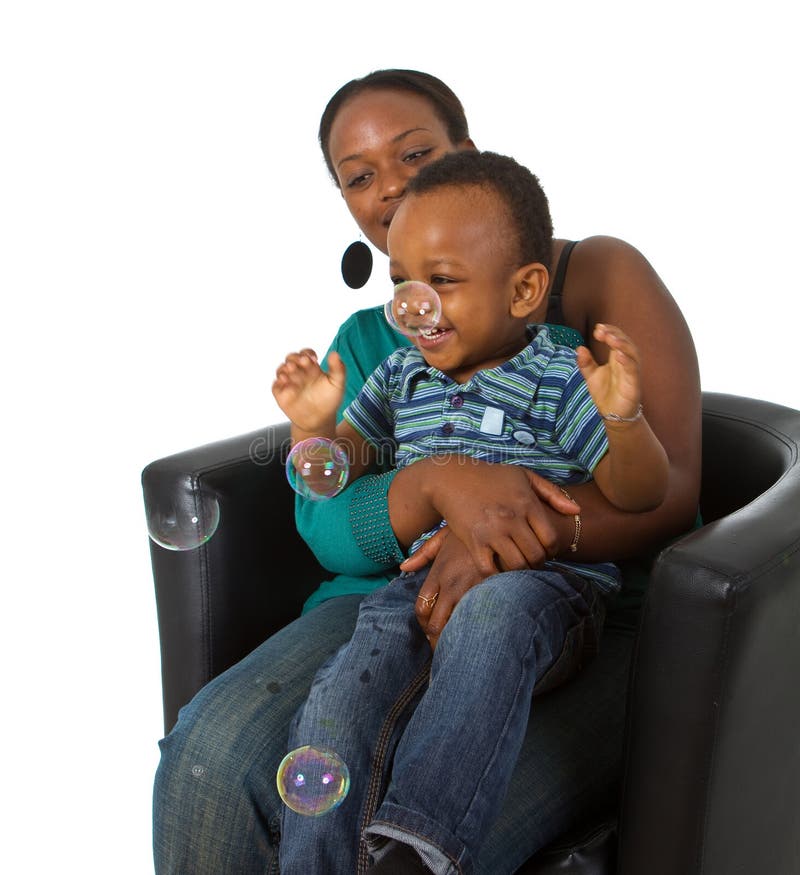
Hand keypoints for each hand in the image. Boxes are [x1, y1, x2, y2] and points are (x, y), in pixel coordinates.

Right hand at [272, 349, 345, 432]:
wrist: (320, 420)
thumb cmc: (329, 401)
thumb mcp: (337, 384)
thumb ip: (338, 369)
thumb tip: (335, 353)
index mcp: (311, 368)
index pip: (305, 354)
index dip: (307, 353)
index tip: (314, 360)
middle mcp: (298, 373)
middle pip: (291, 358)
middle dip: (295, 357)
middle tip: (302, 361)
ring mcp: (289, 383)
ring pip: (281, 368)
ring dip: (285, 367)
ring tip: (292, 369)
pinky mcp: (282, 394)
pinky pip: (276, 385)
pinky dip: (278, 381)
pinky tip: (285, 380)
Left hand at [413, 529, 484, 649]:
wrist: (503, 522)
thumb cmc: (472, 530)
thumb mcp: (444, 536)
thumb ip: (423, 553)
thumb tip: (403, 567)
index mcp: (439, 572)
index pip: (422, 608)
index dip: (423, 623)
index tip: (429, 628)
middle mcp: (452, 583)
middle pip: (436, 624)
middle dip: (436, 639)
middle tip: (440, 647)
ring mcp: (473, 589)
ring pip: (456, 627)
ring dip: (455, 640)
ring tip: (457, 648)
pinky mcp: (493, 591)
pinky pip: (480, 619)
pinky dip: (477, 629)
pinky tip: (479, 634)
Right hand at [425, 461, 578, 575]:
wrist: (451, 478)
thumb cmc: (490, 476)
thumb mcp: (523, 476)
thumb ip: (552, 493)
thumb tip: (577, 511)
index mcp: (526, 503)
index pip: (550, 538)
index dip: (552, 549)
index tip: (545, 549)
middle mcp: (511, 519)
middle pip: (536, 556)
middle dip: (537, 563)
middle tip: (531, 561)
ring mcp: (492, 532)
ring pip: (516, 566)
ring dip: (519, 571)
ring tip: (517, 565)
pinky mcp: (473, 541)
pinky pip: (490, 569)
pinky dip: (496, 574)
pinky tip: (497, 567)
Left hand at [576, 323, 641, 419]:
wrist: (612, 414)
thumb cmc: (604, 393)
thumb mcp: (591, 376)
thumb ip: (585, 363)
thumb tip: (579, 348)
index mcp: (616, 358)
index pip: (616, 338)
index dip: (609, 331)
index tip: (597, 329)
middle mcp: (625, 362)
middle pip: (625, 342)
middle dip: (615, 334)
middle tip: (602, 331)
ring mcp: (631, 372)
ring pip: (632, 353)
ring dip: (622, 344)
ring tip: (611, 338)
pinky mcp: (634, 384)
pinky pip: (632, 370)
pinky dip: (627, 361)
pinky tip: (618, 355)